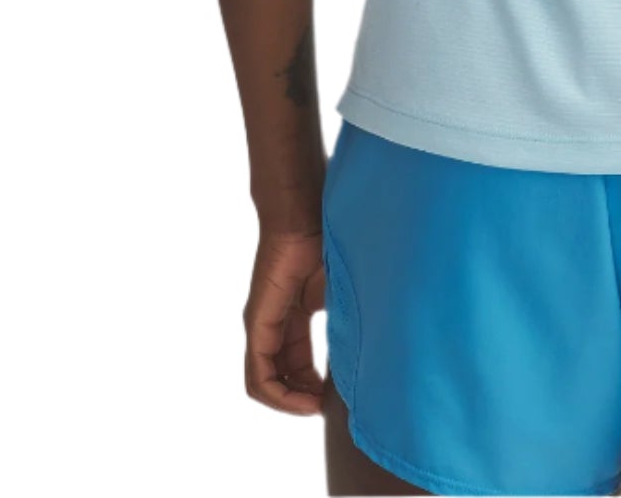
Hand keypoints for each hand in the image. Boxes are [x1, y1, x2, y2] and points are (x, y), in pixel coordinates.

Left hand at [243, 227, 327, 415]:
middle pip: (280, 378)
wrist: (303, 216)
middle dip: (303, 397)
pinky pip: (258, 375)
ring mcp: (261, 326)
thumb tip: (363, 351)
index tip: (335, 396)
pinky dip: (278, 394)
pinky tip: (304, 397)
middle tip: (328, 405)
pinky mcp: (257, 324)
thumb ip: (342, 321)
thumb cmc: (325, 242)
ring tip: (316, 406)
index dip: (312, 387)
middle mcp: (271, 325)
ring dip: (290, 400)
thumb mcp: (338, 293)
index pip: (294, 366)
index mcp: (291, 317)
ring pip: (265, 382)